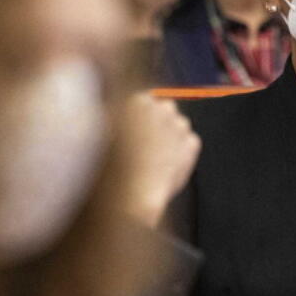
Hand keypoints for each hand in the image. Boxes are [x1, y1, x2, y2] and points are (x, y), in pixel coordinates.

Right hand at [120, 93, 200, 228]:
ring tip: (154, 159)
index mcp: (136, 101)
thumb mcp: (104, 136)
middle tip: (147, 144)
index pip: (145, 100)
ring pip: (179, 124)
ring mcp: (179, 125)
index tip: (138, 130)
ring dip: (171, 135)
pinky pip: (189, 142)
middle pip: (165, 107)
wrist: (132, 195)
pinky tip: (166, 168)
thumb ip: (116, 118)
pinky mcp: (191, 144)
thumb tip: (121, 112)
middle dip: (159, 121)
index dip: (141, 116)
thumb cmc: (111, 169)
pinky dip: (182, 152)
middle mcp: (160, 108)